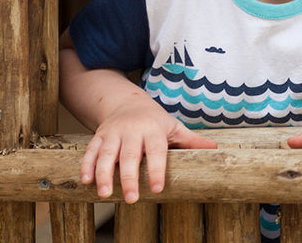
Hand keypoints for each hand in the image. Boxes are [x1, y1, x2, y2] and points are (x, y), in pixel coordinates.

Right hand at [80, 98, 216, 202]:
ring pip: (107, 154)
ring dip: (104, 174)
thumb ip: (191, 141)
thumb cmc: (155, 121)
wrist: (127, 102)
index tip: (157, 189)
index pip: (156, 151)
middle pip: (130, 155)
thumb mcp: (174, 128)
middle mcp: (132, 130)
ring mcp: (114, 133)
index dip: (157, 169)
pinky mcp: (99, 136)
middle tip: (131, 198)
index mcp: (154, 130)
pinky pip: (91, 151)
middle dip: (129, 177)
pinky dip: (87, 165)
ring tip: (105, 193)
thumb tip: (214, 150)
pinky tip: (87, 181)